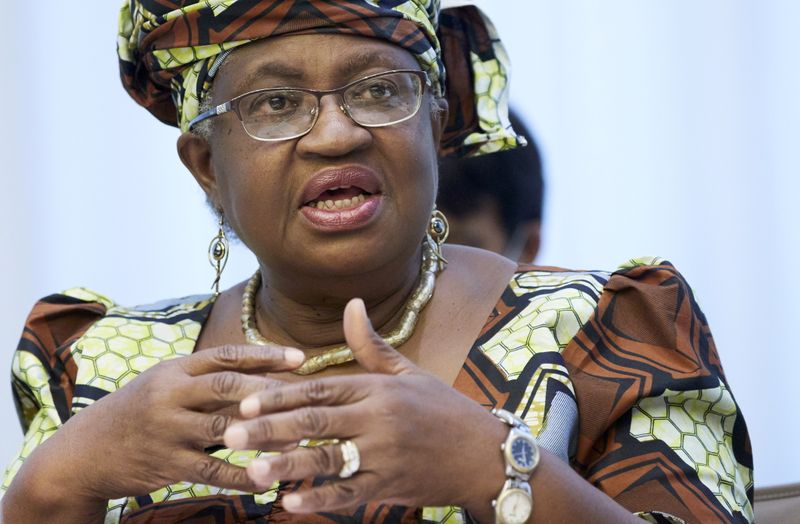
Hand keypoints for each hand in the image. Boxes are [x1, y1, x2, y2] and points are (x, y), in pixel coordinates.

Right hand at [27, 344, 304, 500]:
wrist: (85, 452)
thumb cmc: (138, 413)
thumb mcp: (166, 385)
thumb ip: (207, 380)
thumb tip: (262, 375)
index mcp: (175, 369)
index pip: (227, 355)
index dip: (265, 355)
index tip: (300, 358)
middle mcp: (171, 393)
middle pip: (229, 386)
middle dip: (271, 391)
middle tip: (307, 398)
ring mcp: (168, 429)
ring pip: (225, 428)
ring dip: (265, 434)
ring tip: (299, 439)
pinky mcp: (166, 463)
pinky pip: (213, 470)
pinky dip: (243, 475)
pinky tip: (268, 479)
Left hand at [224, 299, 506, 515]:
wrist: (484, 453)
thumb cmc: (443, 408)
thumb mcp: (409, 372)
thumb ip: (372, 343)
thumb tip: (352, 302)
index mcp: (377, 388)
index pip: (320, 388)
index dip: (280, 395)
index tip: (245, 401)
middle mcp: (378, 418)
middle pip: (315, 422)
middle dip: (269, 429)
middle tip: (229, 436)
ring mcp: (384, 453)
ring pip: (328, 460)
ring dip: (287, 466)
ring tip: (251, 472)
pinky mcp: (391, 485)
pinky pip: (350, 493)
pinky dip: (320, 499)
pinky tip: (290, 503)